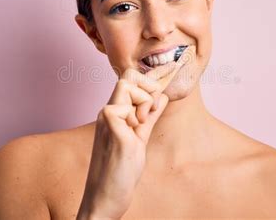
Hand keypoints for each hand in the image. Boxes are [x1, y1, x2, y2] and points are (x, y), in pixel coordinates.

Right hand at [76, 62, 177, 219]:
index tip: (170, 75)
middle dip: (148, 87)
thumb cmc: (120, 171)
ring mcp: (108, 121)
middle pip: (128, 76)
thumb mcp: (140, 139)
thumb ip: (149, 117)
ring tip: (142, 125)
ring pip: (125, 85)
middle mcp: (109, 113)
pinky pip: (120, 108)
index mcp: (116, 113)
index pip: (131, 80)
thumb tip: (161, 97)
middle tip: (151, 112)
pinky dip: (135, 115)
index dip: (152, 77)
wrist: (105, 199)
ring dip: (143, 100)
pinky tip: (136, 132)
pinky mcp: (111, 133)